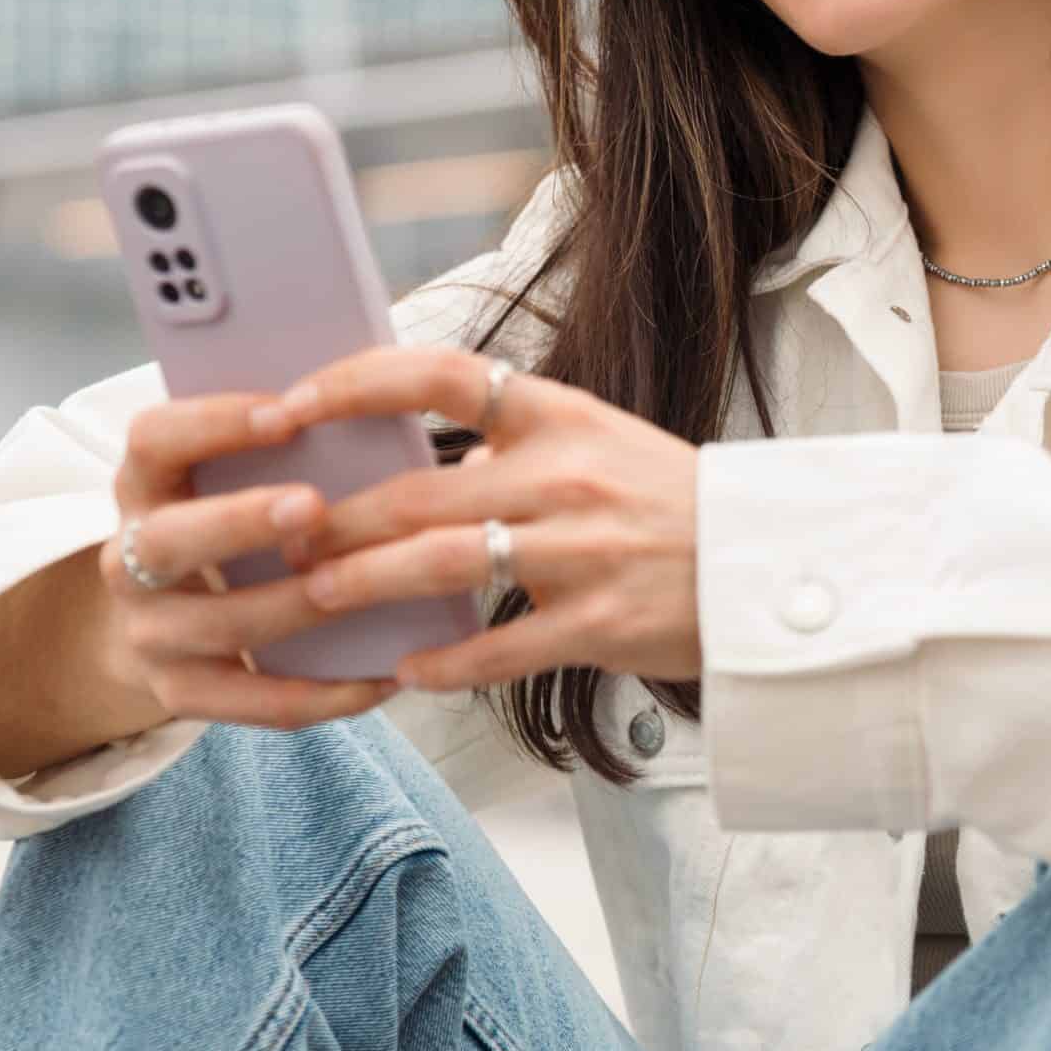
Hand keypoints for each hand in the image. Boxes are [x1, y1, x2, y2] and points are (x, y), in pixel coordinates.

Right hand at [91, 394, 400, 732]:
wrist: (159, 621)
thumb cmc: (221, 522)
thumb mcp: (219, 478)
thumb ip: (274, 449)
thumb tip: (375, 407)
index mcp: (143, 485)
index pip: (153, 439)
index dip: (214, 424)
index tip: (287, 412)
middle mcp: (128, 559)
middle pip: (168, 540)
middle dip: (241, 522)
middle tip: (313, 504)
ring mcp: (149, 633)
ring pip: (222, 624)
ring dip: (297, 606)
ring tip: (368, 588)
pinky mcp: (180, 694)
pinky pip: (254, 703)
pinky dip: (323, 691)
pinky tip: (383, 677)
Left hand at [255, 347, 704, 692]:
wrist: (773, 567)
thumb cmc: (676, 507)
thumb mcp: (602, 444)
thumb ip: (518, 443)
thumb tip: (430, 455)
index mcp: (563, 417)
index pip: (443, 377)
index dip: (354, 384)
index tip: (289, 404)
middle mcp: (569, 476)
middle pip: (420, 491)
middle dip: (334, 519)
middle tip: (277, 536)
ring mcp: (585, 552)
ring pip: (444, 565)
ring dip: (365, 585)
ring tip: (313, 599)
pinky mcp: (601, 624)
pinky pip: (501, 650)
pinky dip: (445, 665)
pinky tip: (406, 673)